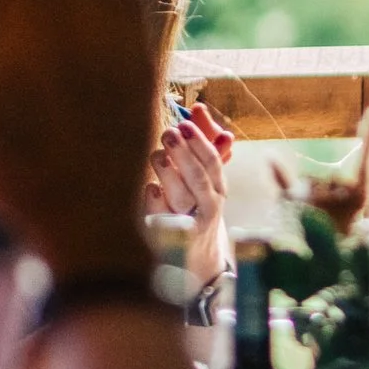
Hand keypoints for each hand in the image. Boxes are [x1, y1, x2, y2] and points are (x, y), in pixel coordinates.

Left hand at [146, 104, 233, 283]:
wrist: (195, 261)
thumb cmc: (196, 208)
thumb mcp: (204, 179)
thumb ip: (203, 143)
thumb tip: (197, 107)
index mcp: (219, 191)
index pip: (213, 164)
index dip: (199, 143)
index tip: (185, 124)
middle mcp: (209, 208)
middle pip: (198, 178)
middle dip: (182, 153)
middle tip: (167, 132)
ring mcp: (191, 223)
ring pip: (179, 195)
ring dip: (166, 172)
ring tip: (156, 155)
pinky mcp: (172, 239)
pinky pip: (160, 214)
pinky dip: (154, 199)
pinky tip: (150, 187)